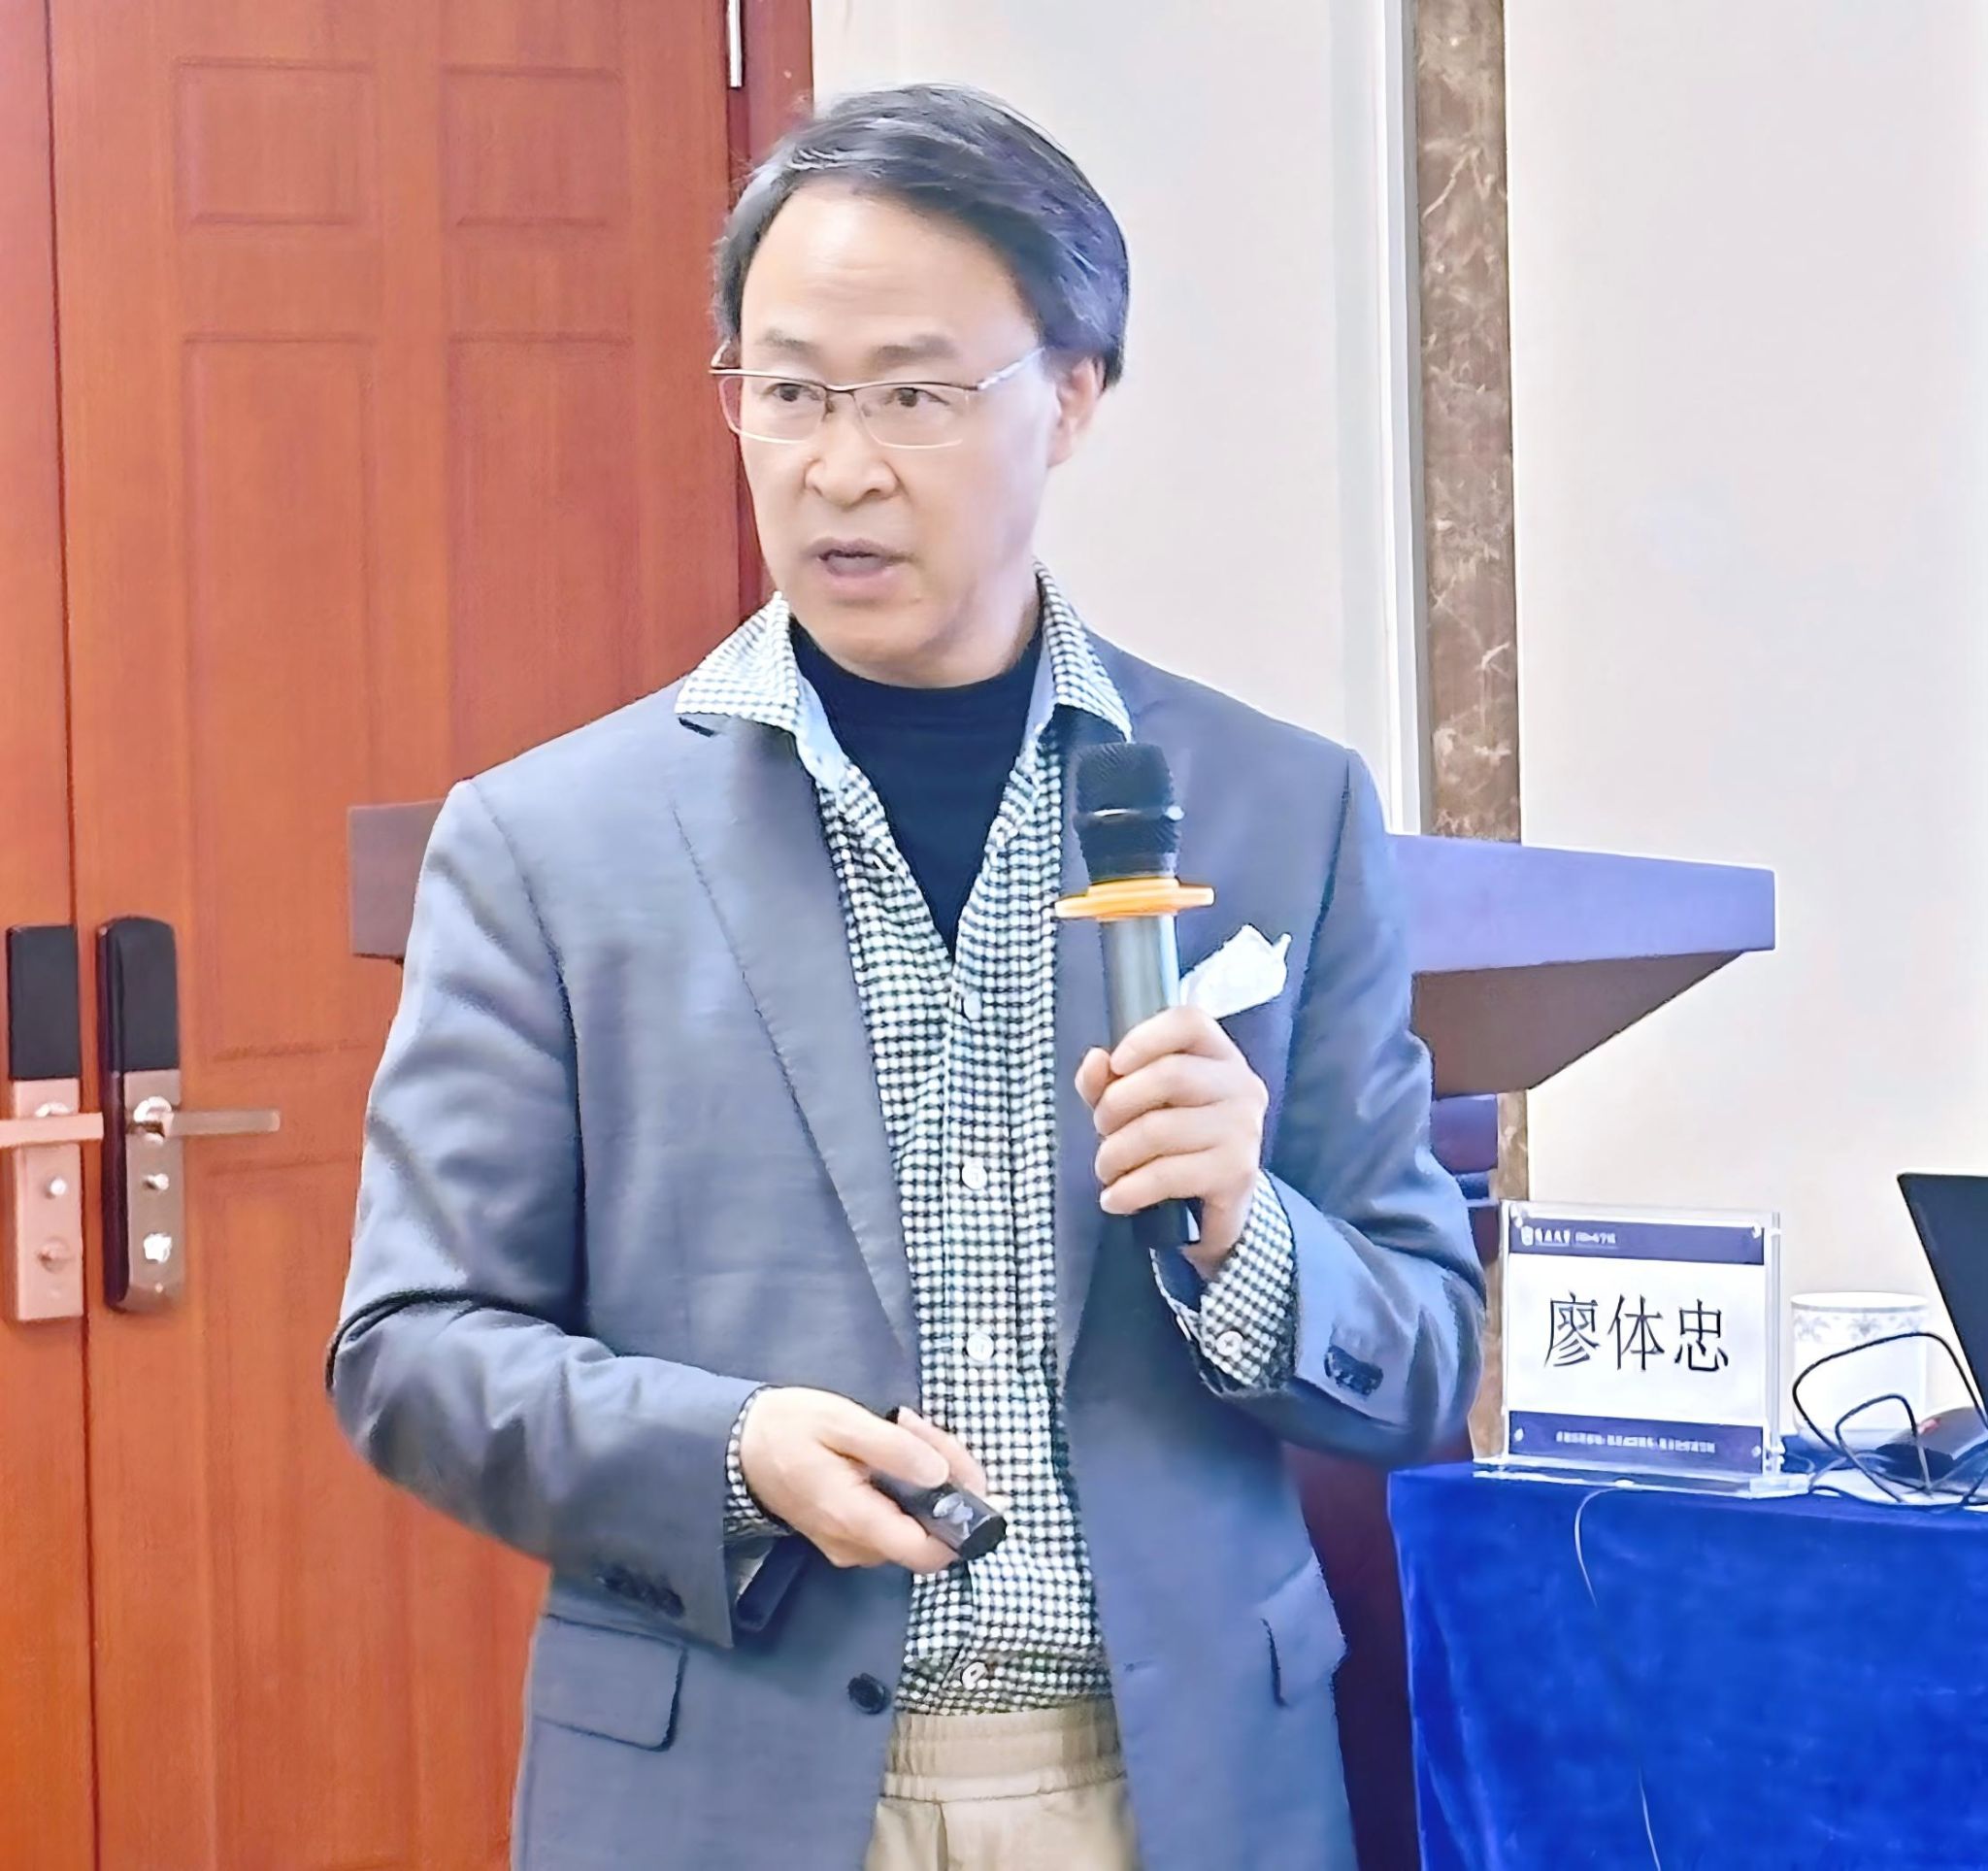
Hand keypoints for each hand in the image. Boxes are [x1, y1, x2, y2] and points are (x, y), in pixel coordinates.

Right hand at [738, 1389, 990, 1572]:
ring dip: (925, 1478)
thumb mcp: (841, 1421)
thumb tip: (941, 1475)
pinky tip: (893, 1446)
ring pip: (912, 1522)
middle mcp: (855, 1546)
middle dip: (945, 1481)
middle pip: (927, 1531)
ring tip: (906, 1427)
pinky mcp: (846, 1534)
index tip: (984, 1486)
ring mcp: (849, 1545)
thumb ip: (893, 1448)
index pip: (928, 1552)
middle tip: (925, 1428)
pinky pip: (893, 1518)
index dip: (966, 1526)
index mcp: (855, 1520)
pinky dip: (906, 1485)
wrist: (736, 1445)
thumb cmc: (787, 1428)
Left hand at [1076, 1005, 1268, 1277]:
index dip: (1145, 1038)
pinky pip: (1168, 1175)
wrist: (1218, 1204)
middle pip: (1169, 1075)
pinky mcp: (1236, 1173)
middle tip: (1101, 1129)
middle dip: (1116, 1104)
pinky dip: (1129, 1190)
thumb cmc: (1174, 1140)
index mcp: (1218, 1055)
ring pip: (1160, 1129)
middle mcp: (1240, 1085)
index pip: (1188, 1022)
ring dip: (1115, 1154)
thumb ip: (1108, 1080)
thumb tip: (1095, 1061)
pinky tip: (1114, 1198)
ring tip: (1105, 1169)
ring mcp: (1243, 1129)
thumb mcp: (1136, 1104)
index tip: (1115, 1065)